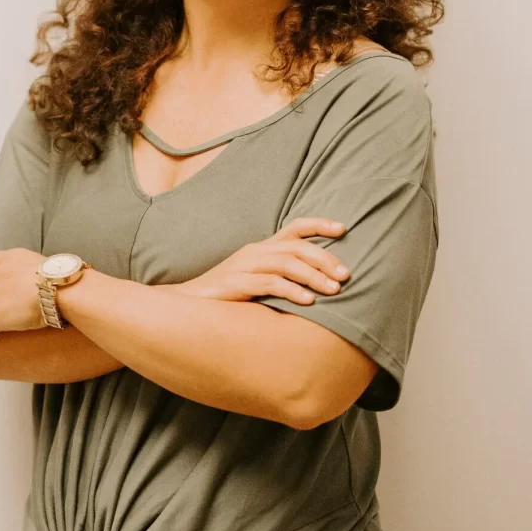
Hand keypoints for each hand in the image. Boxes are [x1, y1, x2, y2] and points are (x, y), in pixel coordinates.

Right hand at [177, 217, 349, 303]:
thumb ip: (281, 277)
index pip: (294, 228)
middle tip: (345, 274)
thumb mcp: (256, 281)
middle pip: (296, 247)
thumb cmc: (227, 297)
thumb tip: (318, 285)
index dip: (319, 225)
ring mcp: (243, 266)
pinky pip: (269, 284)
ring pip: (286, 263)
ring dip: (313, 276)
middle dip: (324, 258)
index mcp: (261, 248)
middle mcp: (255, 252)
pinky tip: (308, 301)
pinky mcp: (235, 284)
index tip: (343, 229)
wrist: (186, 305)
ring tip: (333, 289)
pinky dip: (291, 291)